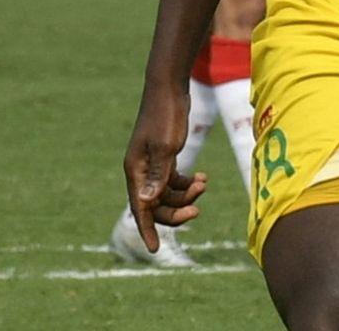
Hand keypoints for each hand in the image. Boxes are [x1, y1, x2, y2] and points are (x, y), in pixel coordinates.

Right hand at [123, 82, 208, 248]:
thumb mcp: (165, 147)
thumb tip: (147, 203)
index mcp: (135, 170)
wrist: (169, 88)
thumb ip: (158, 176)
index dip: (147, 229)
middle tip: (197, 209)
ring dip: (186, 194)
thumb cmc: (165, 115)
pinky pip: (174, 181)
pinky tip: (202, 177)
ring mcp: (152, 165)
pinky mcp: (164, 158)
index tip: (155, 250)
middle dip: (177, 210)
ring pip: (168, 194)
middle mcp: (141, 171)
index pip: (140, 207)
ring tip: (203, 183)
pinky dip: (188, 184)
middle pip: (156, 205)